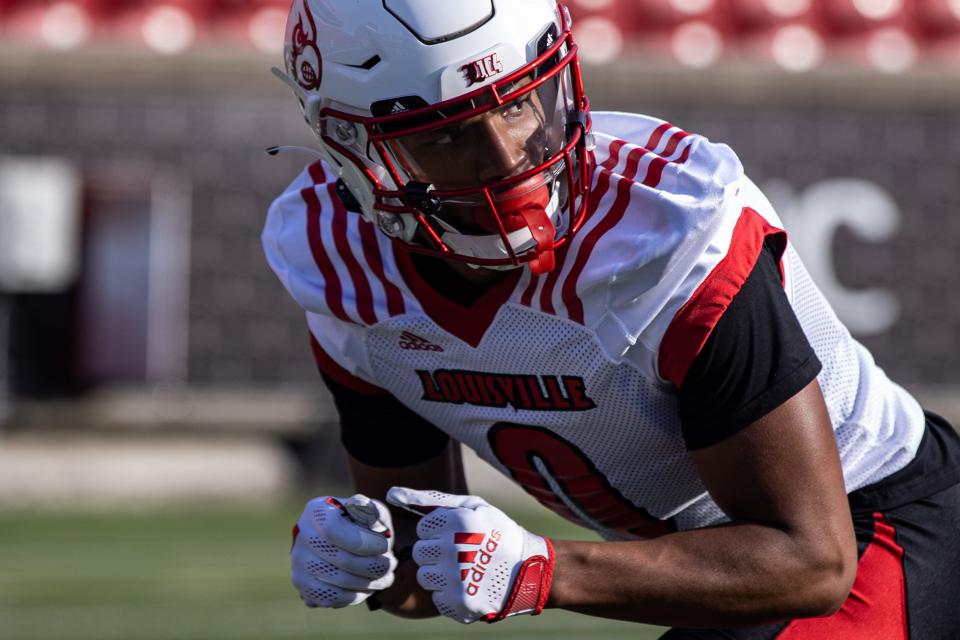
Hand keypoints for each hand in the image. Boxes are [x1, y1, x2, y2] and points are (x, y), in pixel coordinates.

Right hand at [290, 495, 396, 607]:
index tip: (385, 546)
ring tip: (385, 577)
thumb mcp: (368, 509)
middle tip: (391, 564)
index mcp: (317, 512)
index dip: (364, 542)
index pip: (335, 531)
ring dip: (370, 583)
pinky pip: (333, 597)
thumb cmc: (356, 522)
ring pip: (340, 582)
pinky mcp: (303, 585)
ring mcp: (299, 562)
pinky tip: (368, 587)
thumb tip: (372, 520)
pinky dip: (356, 595)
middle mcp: (303, 536)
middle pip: (343, 560)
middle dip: (375, 566)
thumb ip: (373, 511)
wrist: (335, 540)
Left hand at [386, 487, 553, 623]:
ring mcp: (457, 579)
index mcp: (457, 522)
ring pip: (424, 578)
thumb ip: (429, 499)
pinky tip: (469, 586)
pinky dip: (450, 595)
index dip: (439, 532)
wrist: (532, 569)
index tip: (459, 535)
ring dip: (440, 575)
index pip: (422, 529)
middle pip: (418, 554)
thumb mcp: (471, 506)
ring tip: (464, 570)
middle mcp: (454, 550)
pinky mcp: (461, 604)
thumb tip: (391, 494)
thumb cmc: (497, 532)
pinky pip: (437, 599)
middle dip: (435, 553)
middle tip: (460, 554)